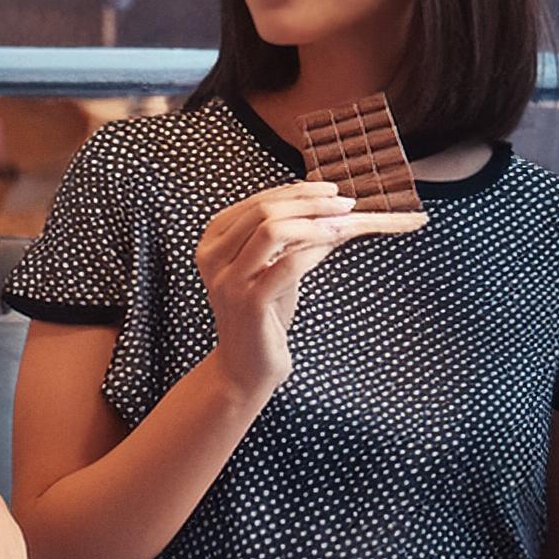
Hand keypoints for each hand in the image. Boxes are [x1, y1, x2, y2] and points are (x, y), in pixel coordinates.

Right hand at [196, 182, 425, 395]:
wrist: (246, 367)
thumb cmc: (264, 313)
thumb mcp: (273, 266)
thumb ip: (290, 237)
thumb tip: (330, 206)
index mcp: (214, 241)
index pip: (257, 200)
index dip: (297, 191)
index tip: (331, 191)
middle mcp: (213, 257)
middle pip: (264, 210)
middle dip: (310, 202)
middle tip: (345, 203)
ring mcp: (228, 281)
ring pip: (272, 230)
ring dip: (314, 222)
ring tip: (343, 223)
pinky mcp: (248, 303)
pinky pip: (287, 265)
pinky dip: (315, 250)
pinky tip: (334, 247)